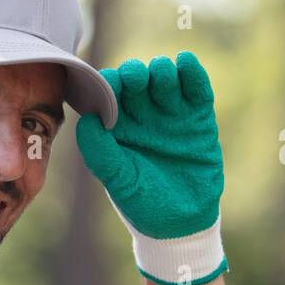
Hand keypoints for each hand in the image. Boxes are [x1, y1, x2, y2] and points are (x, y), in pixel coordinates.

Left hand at [75, 52, 227, 284]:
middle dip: (134, 73)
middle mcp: (142, 116)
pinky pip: (196, 88)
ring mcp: (171, 114)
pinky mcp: (199, 118)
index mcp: (117, 127)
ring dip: (162, 70)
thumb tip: (86, 120)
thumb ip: (100, 153)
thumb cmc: (143, 203)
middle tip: (136, 80)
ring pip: (165, 78)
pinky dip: (192, 72)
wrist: (182, 222)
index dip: (109, 83)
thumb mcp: (119, 180)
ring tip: (161, 78)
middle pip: (136, 79)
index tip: (110, 85)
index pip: (109, 94)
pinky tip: (185, 62)